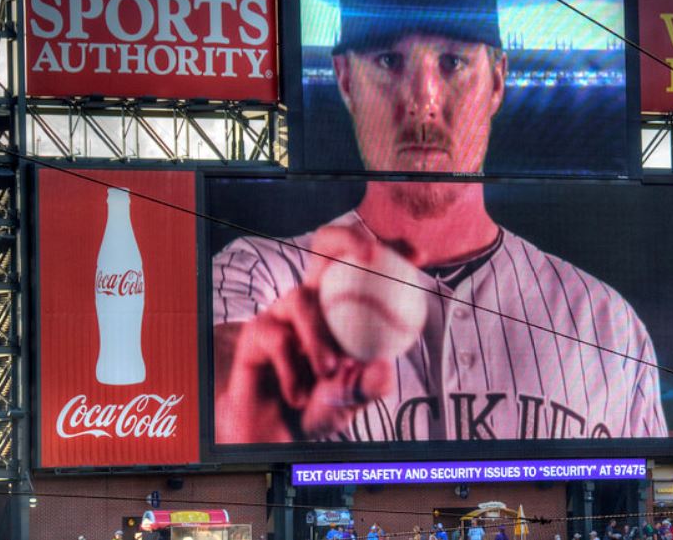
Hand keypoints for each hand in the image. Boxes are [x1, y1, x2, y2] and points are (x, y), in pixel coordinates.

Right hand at [214, 220, 420, 441]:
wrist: (282, 434)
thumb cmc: (324, 407)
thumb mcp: (355, 397)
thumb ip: (370, 383)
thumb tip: (383, 366)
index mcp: (344, 305)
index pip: (366, 266)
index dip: (391, 250)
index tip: (416, 256)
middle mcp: (313, 298)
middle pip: (326, 245)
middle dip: (348, 239)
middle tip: (370, 256)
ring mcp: (282, 310)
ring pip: (302, 299)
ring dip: (318, 337)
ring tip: (330, 370)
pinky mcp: (256, 332)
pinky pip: (277, 339)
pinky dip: (292, 372)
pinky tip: (299, 395)